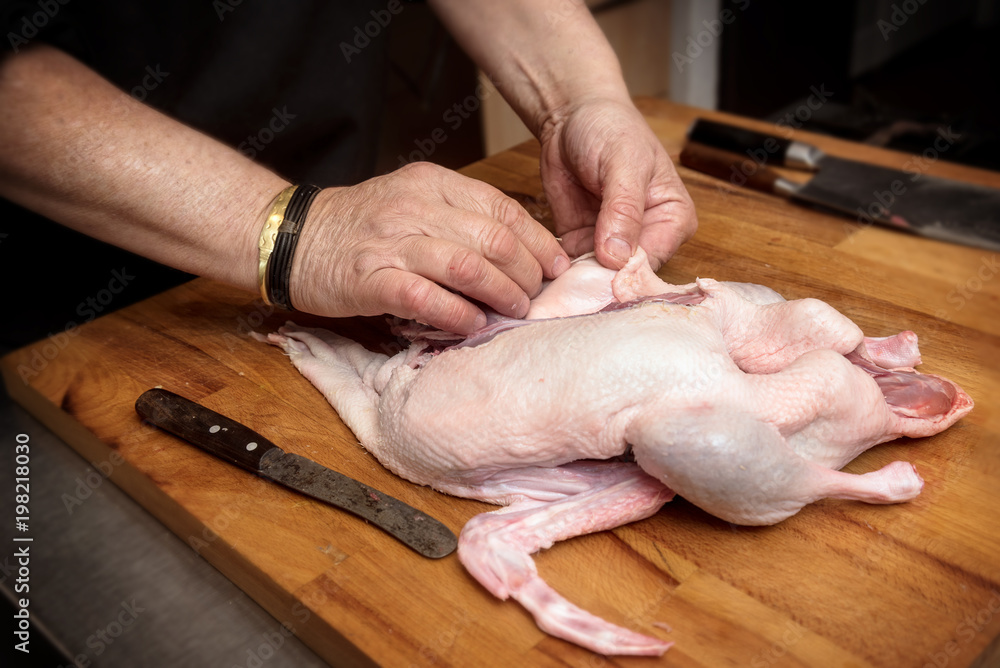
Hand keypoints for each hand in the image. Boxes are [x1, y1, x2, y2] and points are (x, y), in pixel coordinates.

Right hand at [289, 162, 570, 333]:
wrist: (294, 237)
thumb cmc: (363, 225)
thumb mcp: (413, 201)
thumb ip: (459, 217)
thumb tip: (518, 250)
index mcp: (432, 183)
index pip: (501, 209)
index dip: (538, 241)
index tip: (556, 266)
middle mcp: (415, 207)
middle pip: (493, 239)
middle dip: (526, 273)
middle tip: (535, 296)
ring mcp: (392, 243)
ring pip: (467, 266)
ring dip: (500, 294)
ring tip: (514, 311)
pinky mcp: (371, 279)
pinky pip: (427, 298)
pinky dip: (458, 314)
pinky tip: (472, 324)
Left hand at [539, 97, 697, 269]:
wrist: (570, 117)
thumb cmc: (609, 128)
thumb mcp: (623, 162)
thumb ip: (624, 209)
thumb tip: (618, 256)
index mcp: (672, 220)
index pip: (653, 261)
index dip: (627, 275)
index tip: (600, 279)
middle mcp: (647, 238)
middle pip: (626, 278)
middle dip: (600, 284)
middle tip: (573, 290)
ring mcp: (612, 245)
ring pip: (597, 279)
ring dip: (576, 283)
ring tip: (555, 285)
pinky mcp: (582, 244)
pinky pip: (572, 270)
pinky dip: (559, 273)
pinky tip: (543, 272)